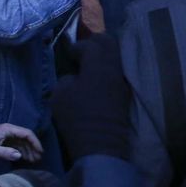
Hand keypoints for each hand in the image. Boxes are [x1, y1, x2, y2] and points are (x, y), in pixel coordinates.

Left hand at [0, 123, 43, 162]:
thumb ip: (5, 152)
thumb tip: (19, 156)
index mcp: (8, 129)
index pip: (27, 133)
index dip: (35, 142)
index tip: (40, 151)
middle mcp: (11, 130)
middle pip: (26, 138)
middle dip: (33, 148)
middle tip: (38, 159)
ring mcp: (9, 135)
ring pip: (23, 142)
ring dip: (29, 150)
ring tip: (33, 160)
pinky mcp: (6, 140)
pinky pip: (18, 145)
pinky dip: (23, 151)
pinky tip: (26, 158)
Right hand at [52, 33, 131, 162]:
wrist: (100, 143)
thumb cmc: (77, 116)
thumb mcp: (59, 94)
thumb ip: (66, 78)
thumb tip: (74, 76)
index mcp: (98, 64)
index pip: (90, 45)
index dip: (77, 46)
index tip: (69, 52)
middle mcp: (114, 67)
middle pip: (109, 43)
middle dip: (95, 43)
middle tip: (82, 51)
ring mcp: (123, 80)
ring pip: (116, 56)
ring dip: (104, 55)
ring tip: (90, 63)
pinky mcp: (125, 92)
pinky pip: (118, 70)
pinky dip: (108, 68)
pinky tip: (98, 77)